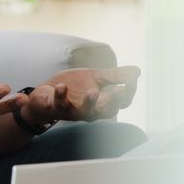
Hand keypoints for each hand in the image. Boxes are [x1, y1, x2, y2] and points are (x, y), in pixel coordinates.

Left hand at [22, 66, 140, 122]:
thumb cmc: (73, 87)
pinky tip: (62, 86)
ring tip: (94, 91)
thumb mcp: (94, 77)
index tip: (132, 79)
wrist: (45, 92)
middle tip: (120, 90)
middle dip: (114, 101)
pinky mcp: (56, 108)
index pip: (122, 102)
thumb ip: (114, 75)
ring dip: (90, 102)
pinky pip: (59, 105)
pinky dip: (61, 95)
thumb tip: (138, 71)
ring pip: (85, 112)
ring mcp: (73, 111)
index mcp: (103, 103)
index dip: (128, 92)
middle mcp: (91, 111)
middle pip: (107, 110)